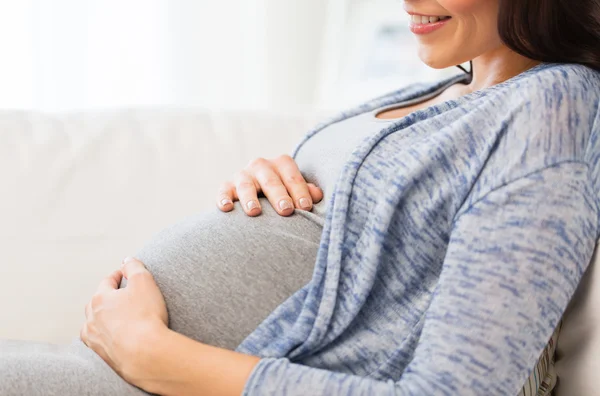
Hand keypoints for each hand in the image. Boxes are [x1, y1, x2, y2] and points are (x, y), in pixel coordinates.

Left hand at [81, 257, 168, 384]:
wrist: (145, 353)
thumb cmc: (145, 317)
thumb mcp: (144, 282)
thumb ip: (134, 267)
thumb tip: (127, 260)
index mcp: (100, 298)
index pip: (107, 281)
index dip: (118, 276)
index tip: (125, 274)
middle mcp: (92, 318)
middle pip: (96, 302)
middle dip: (107, 297)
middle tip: (120, 295)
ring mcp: (94, 338)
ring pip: (93, 324)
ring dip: (102, 318)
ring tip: (115, 317)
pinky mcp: (102, 355)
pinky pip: (99, 342)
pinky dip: (104, 337)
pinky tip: (113, 338)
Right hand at [216, 154, 323, 216]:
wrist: (259, 191)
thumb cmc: (285, 192)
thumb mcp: (296, 189)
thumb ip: (307, 192)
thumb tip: (317, 195)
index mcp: (282, 163)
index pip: (292, 176)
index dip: (300, 191)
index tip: (305, 207)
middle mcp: (261, 165)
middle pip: (271, 180)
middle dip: (279, 195)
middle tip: (286, 210)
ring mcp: (243, 175)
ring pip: (246, 185)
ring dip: (250, 198)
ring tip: (255, 212)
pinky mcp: (227, 185)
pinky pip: (223, 190)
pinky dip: (223, 198)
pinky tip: (227, 208)